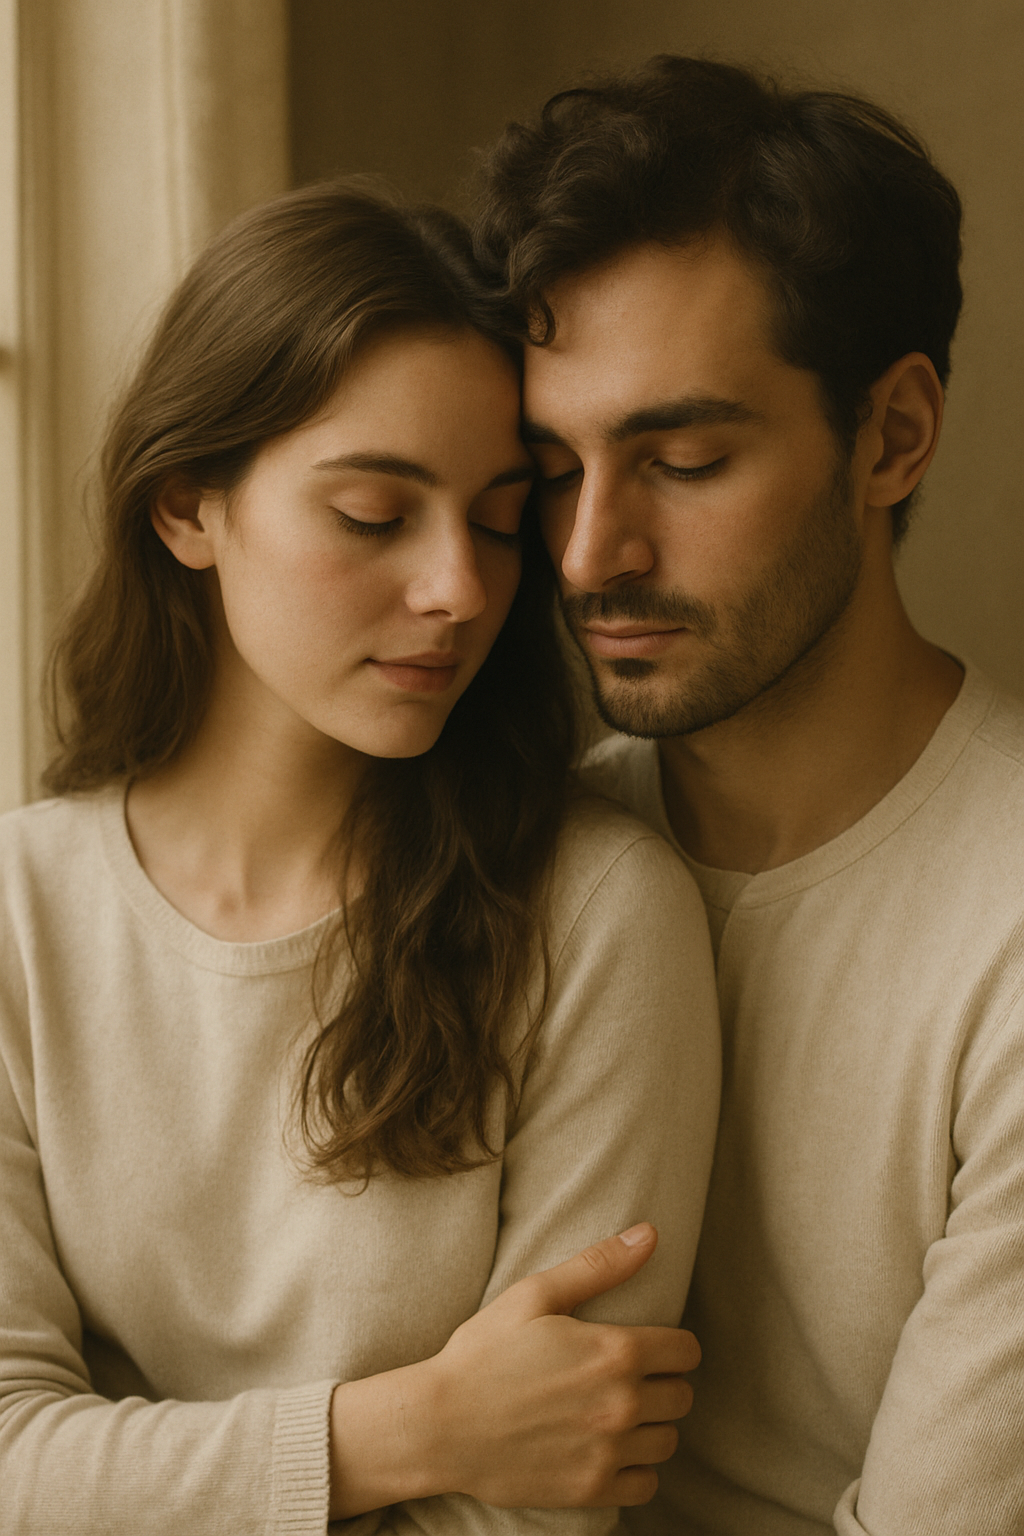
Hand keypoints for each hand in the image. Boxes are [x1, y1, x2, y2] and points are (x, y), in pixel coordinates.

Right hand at [329, 1223, 699, 1516]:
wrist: (439, 1425)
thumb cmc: (484, 1352)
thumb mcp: (535, 1295)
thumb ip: (599, 1264)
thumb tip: (650, 1233)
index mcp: (614, 1352)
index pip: (686, 1352)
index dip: (672, 1345)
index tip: (651, 1346)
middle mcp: (621, 1404)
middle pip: (682, 1397)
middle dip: (662, 1383)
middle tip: (627, 1378)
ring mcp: (608, 1452)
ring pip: (668, 1440)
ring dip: (651, 1426)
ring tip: (617, 1412)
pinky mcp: (592, 1490)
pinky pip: (646, 1484)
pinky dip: (636, 1469)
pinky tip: (609, 1450)